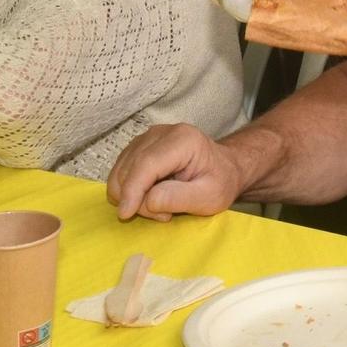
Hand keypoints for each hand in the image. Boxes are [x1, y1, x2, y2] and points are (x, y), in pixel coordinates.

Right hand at [106, 123, 245, 220]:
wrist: (224, 168)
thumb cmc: (220, 183)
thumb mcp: (209, 198)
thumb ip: (179, 198)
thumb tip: (148, 200)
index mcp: (183, 139)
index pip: (146, 163)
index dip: (132, 189)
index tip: (125, 214)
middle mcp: (162, 132)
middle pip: (130, 168)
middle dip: (136, 198)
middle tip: (163, 214)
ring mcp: (148, 137)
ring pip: (121, 170)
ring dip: (132, 195)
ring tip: (161, 205)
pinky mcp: (139, 146)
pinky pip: (122, 171)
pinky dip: (129, 190)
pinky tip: (152, 196)